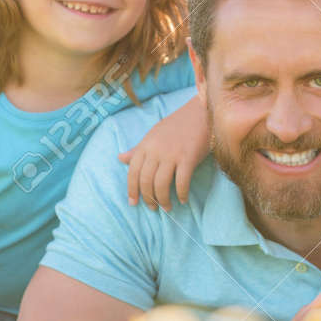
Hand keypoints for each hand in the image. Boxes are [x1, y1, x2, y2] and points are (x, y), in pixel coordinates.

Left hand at [118, 94, 208, 209]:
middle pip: (146, 181)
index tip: (133, 202)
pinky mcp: (188, 158)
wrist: (200, 113)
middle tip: (153, 208)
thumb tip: (120, 159)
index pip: (133, 172)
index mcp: (145, 145)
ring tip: (167, 208)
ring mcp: (172, 155)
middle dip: (148, 198)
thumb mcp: (153, 135)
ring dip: (163, 200)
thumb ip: (138, 149)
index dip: (132, 190)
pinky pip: (181, 182)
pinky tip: (183, 200)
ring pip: (161, 184)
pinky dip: (181, 194)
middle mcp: (156, 151)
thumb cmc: (176, 125)